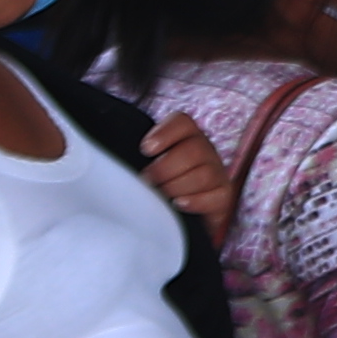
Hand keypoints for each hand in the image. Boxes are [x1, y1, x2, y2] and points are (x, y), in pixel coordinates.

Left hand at [140, 113, 235, 247]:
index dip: (165, 133)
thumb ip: (136, 157)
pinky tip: (177, 205)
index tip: (145, 149)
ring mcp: (217, 173)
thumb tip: (113, 155)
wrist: (181, 215)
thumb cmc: (158, 186)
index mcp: (186, 137)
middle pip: (194, 149)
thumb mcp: (147, 166)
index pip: (183, 122)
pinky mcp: (223, 196)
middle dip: (165, 168)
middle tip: (147, 181)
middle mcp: (205, 151)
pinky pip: (215, 196)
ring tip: (160, 196)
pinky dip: (194, 201)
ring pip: (203, 174)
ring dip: (176, 187)